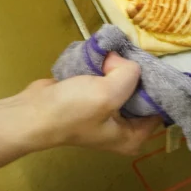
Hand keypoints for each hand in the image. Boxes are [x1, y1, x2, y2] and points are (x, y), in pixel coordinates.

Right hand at [16, 54, 162, 156]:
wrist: (33, 113)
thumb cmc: (72, 111)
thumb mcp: (108, 93)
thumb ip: (128, 74)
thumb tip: (125, 61)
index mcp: (133, 136)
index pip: (158, 106)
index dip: (155, 83)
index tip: (149, 63)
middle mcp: (123, 126)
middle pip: (140, 91)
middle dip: (133, 72)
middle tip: (127, 54)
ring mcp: (105, 110)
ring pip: (122, 81)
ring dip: (116, 66)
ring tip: (111, 54)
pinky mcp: (90, 97)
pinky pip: (105, 77)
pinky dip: (103, 66)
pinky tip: (99, 56)